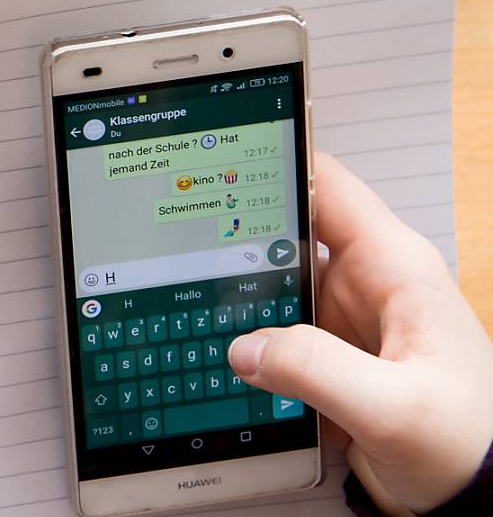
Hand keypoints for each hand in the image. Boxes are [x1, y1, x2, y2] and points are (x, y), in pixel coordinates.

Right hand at [228, 153, 492, 513]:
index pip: (324, 184)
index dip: (272, 163)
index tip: (215, 166)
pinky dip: (245, 337)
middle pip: (282, 231)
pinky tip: (219, 347)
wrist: (477, 495)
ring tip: (193, 303)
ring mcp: (341, 319)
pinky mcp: (326, 355)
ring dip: (235, 296)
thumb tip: (246, 347)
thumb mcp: (395, 407)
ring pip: (269, 284)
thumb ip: (317, 370)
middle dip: (234, 238)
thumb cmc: (468, 442)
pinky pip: (271, 330)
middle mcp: (363, 281)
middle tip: (183, 251)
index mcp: (390, 265)